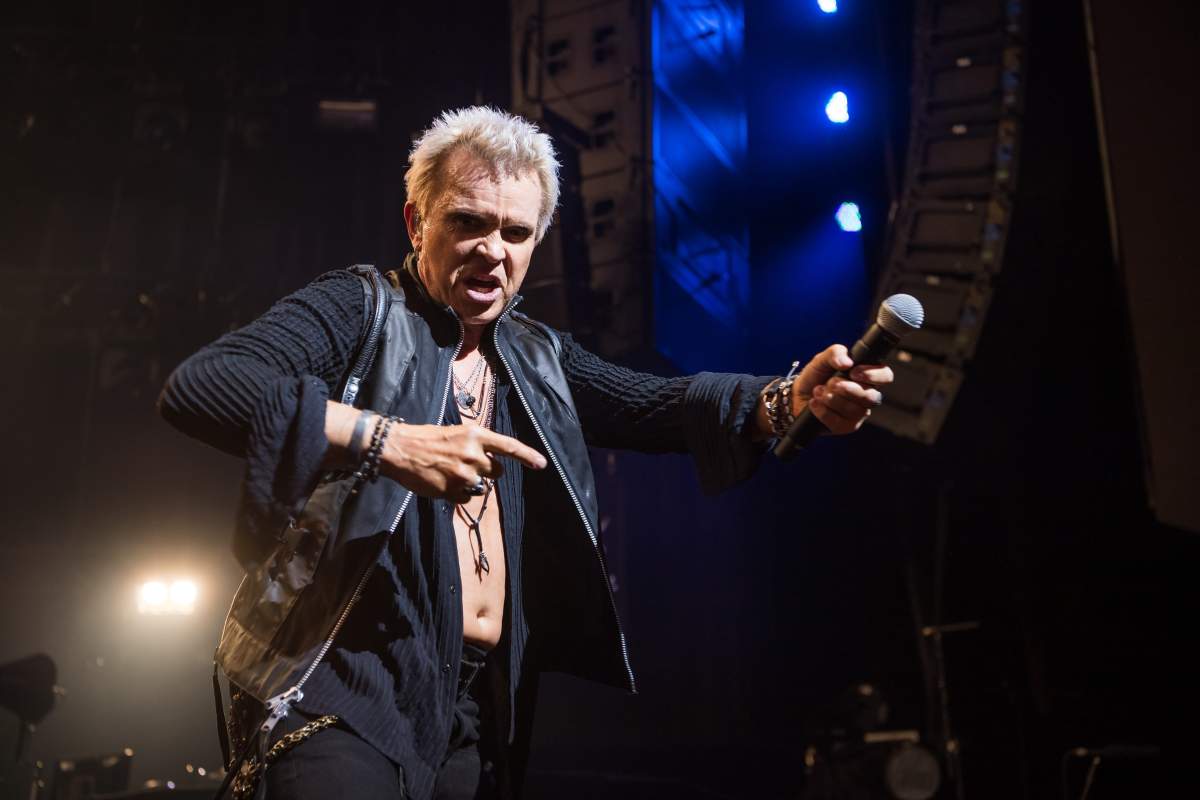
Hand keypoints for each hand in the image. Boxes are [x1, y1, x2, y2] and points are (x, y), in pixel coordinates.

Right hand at [379, 423, 546, 502]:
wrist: (399, 449)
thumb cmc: (427, 439)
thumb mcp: (456, 433)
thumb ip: (476, 445)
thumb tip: (492, 461)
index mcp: (475, 435)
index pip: (509, 446)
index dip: (527, 456)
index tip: (542, 464)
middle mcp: (473, 454)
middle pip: (497, 472)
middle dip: (487, 471)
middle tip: (466, 465)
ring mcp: (462, 474)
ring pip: (481, 487)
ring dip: (471, 483)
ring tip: (450, 473)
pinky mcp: (451, 490)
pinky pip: (466, 498)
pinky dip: (458, 494)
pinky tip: (443, 483)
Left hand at [792, 344, 892, 434]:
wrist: (797, 396)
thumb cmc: (815, 377)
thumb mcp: (821, 360)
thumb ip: (835, 353)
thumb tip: (847, 362)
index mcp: (866, 377)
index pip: (885, 376)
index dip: (874, 375)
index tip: (853, 372)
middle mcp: (866, 396)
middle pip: (872, 397)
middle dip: (850, 389)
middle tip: (832, 383)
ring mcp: (857, 413)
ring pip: (855, 410)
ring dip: (833, 399)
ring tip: (818, 390)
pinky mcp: (845, 426)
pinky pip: (840, 422)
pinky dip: (824, 411)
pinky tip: (814, 403)